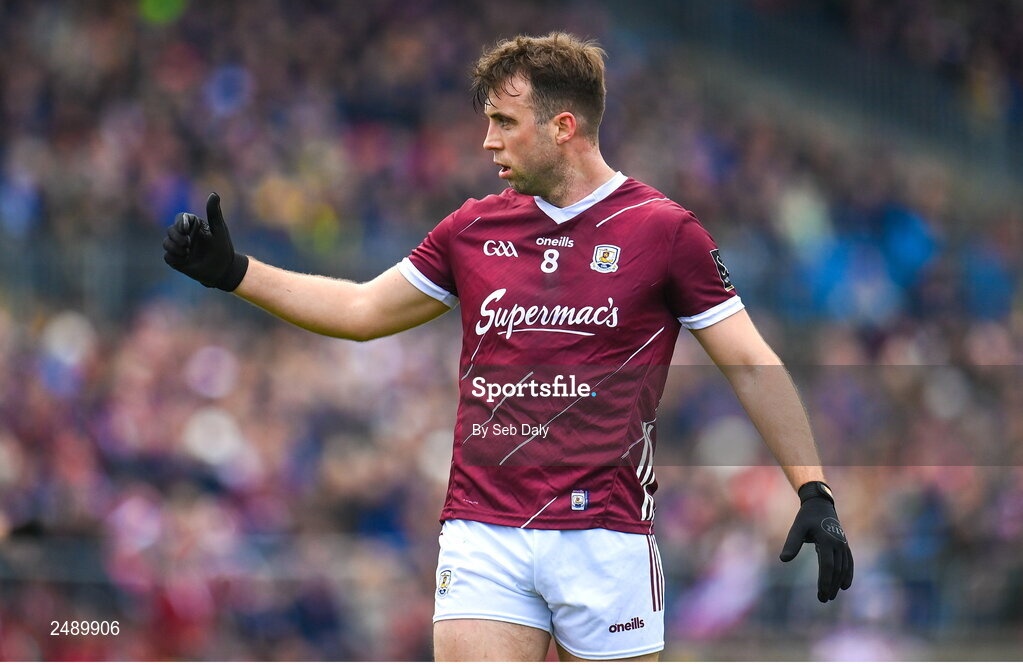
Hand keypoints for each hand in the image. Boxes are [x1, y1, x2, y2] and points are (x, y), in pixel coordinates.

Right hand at [163, 192, 248, 290]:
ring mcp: (180, 248)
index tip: (186, 229)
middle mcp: (185, 235)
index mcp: (194, 226)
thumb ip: (214, 212)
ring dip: (174, 247)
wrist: (223, 270)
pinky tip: (185, 260)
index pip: (180, 218)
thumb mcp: (219, 229)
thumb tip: (213, 193)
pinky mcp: (177, 260)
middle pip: (170, 230)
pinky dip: (174, 257)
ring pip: (166, 243)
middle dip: (176, 236)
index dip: (180, 222)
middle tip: (188, 243)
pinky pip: (167, 256)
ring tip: (187, 252)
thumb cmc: (223, 248)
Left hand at [780, 482, 852, 601]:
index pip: (827, 565)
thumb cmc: (806, 517)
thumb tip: (783, 559)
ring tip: (830, 596)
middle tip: (823, 599)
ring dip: (838, 583)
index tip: (821, 593)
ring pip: (843, 568)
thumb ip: (792, 543)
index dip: (825, 581)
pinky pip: (849, 562)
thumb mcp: (797, 528)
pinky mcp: (845, 545)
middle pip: (836, 569)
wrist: (820, 505)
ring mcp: (843, 545)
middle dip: (830, 586)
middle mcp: (838, 544)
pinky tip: (844, 586)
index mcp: (827, 540)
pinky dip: (848, 574)